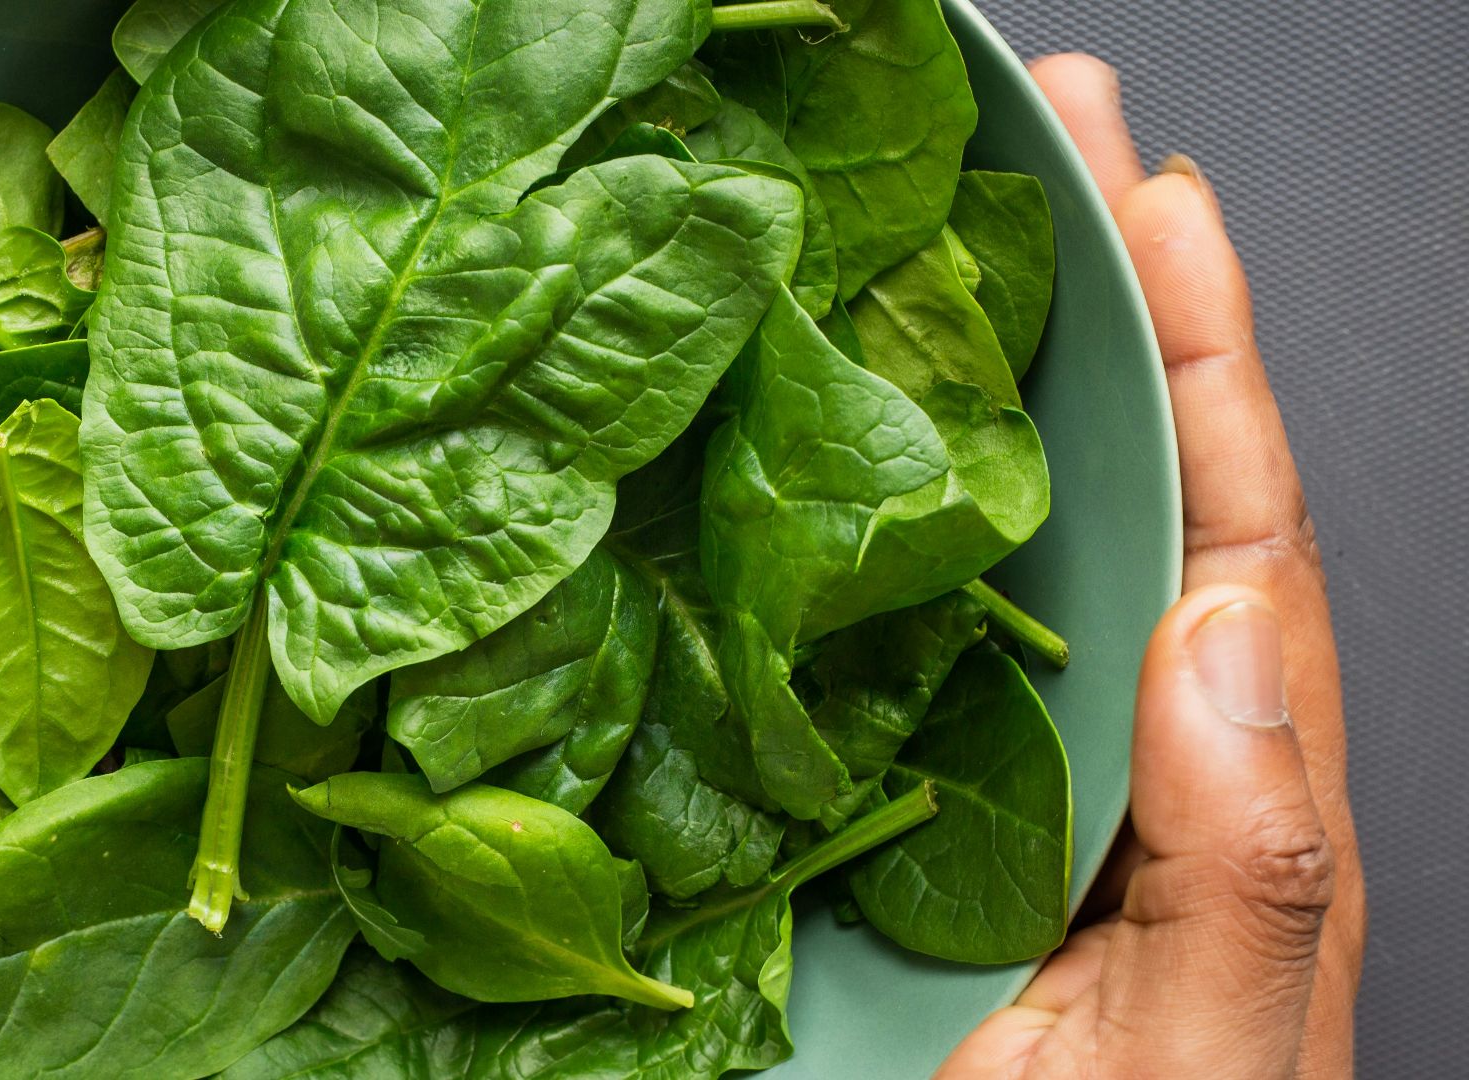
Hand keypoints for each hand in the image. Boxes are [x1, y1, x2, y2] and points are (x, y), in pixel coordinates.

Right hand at [940, 56, 1364, 1078]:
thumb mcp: (1206, 1054)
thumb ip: (1250, 864)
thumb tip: (1221, 638)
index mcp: (1227, 793)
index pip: (1235, 530)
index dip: (1202, 353)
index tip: (1154, 198)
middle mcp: (1134, 756)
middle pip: (1137, 488)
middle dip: (1111, 303)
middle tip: (1058, 138)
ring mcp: (1019, 775)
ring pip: (1026, 541)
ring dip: (999, 382)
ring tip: (955, 235)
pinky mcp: (912, 813)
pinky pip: (910, 639)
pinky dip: (888, 522)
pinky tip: (836, 448)